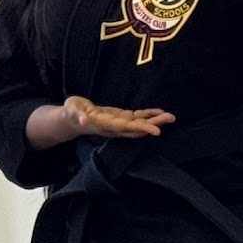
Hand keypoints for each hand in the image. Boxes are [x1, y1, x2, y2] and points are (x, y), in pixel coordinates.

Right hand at [29, 96, 172, 148]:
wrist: (71, 120)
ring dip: (156, 120)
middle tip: (171, 117)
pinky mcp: (121, 118)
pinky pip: (137, 118)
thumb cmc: (71, 113)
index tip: (157, 130)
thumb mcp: (72, 111)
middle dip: (155, 124)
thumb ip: (78, 115)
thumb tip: (83, 119)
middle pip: (139, 127)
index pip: (127, 127)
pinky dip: (149, 115)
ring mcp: (120, 124)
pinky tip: (159, 112)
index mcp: (106, 125)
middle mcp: (116, 127)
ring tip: (171, 116)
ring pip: (141, 124)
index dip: (142, 128)